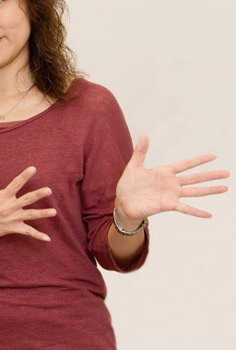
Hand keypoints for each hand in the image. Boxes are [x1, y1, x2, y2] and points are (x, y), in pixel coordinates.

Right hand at [0, 161, 56, 242]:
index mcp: (1, 197)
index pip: (15, 184)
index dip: (24, 176)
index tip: (33, 169)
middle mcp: (8, 207)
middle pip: (26, 200)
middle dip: (38, 195)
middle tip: (48, 190)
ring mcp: (12, 219)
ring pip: (30, 215)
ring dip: (42, 214)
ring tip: (54, 212)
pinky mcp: (13, 228)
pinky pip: (27, 232)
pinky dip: (37, 236)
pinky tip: (48, 239)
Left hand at [113, 134, 228, 224]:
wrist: (123, 203)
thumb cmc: (128, 185)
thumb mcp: (134, 166)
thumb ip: (141, 152)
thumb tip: (145, 134)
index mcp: (165, 172)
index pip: (186, 164)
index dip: (199, 160)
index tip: (214, 156)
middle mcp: (172, 183)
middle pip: (195, 178)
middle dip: (211, 175)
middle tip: (227, 173)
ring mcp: (172, 195)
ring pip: (195, 191)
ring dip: (210, 190)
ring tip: (225, 188)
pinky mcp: (168, 205)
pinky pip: (185, 208)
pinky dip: (197, 211)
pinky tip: (209, 214)